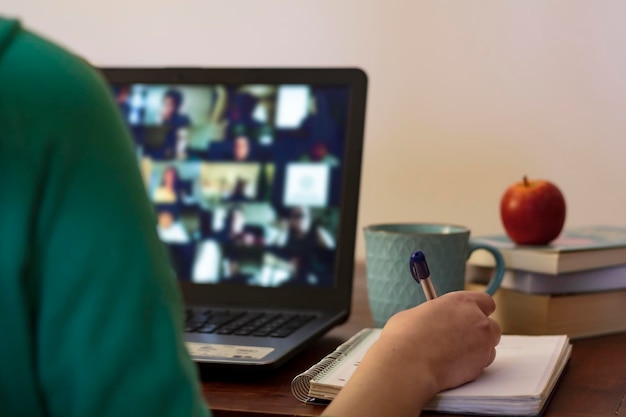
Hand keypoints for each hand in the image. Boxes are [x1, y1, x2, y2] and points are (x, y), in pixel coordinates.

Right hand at [324, 291, 500, 416]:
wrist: (404, 365)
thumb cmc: (400, 339)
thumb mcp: (411, 315)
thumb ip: (430, 313)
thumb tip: (429, 317)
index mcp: (457, 300)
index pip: (483, 299)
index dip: (475, 308)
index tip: (469, 315)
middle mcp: (474, 317)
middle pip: (490, 321)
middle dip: (478, 329)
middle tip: (460, 338)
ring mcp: (480, 341)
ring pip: (489, 343)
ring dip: (476, 347)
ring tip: (451, 355)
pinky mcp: (481, 363)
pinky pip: (483, 361)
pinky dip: (472, 363)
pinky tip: (452, 366)